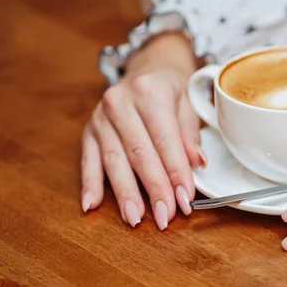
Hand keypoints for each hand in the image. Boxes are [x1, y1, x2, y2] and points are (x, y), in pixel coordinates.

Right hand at [81, 33, 206, 229]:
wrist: (147, 67)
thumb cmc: (170, 89)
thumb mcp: (188, 102)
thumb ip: (190, 133)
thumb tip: (197, 162)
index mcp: (150, 92)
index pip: (166, 140)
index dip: (176, 172)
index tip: (185, 199)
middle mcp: (121, 102)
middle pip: (140, 153)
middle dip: (154, 189)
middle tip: (165, 216)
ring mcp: (101, 117)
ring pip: (114, 160)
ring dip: (125, 193)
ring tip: (135, 218)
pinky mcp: (89, 130)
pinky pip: (88, 160)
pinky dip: (89, 184)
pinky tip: (91, 205)